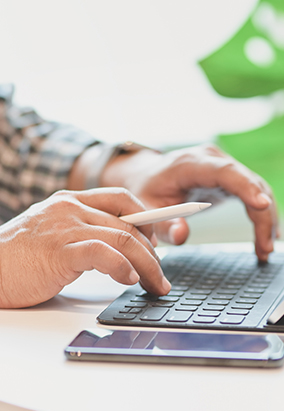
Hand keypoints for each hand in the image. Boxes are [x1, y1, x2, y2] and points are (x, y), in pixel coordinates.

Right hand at [0, 188, 170, 308]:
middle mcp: (70, 208)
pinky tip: (129, 280)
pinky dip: (122, 267)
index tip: (160, 241)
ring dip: (147, 265)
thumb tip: (115, 248)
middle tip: (160, 274)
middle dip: (153, 251)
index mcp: (69, 202)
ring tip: (155, 285)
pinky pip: (102, 253)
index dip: (148, 218)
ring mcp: (64, 227)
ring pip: (123, 237)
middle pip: (130, 222)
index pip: (122, 199)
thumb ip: (80, 232)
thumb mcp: (51, 234)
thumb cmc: (14, 258)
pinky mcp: (59, 250)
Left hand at [102, 144, 278, 260]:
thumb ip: (161, 224)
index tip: (262, 204)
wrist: (146, 176)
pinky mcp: (228, 177)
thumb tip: (182, 236)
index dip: (245, 186)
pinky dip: (260, 214)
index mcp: (189, 164)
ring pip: (256, 187)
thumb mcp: (145, 209)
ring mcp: (222, 166)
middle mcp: (210, 160)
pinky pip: (252, 192)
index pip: (224, 171)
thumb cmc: (145, 190)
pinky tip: (264, 236)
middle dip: (261, 214)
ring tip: (264, 249)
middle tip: (264, 248)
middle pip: (248, 181)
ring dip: (265, 217)